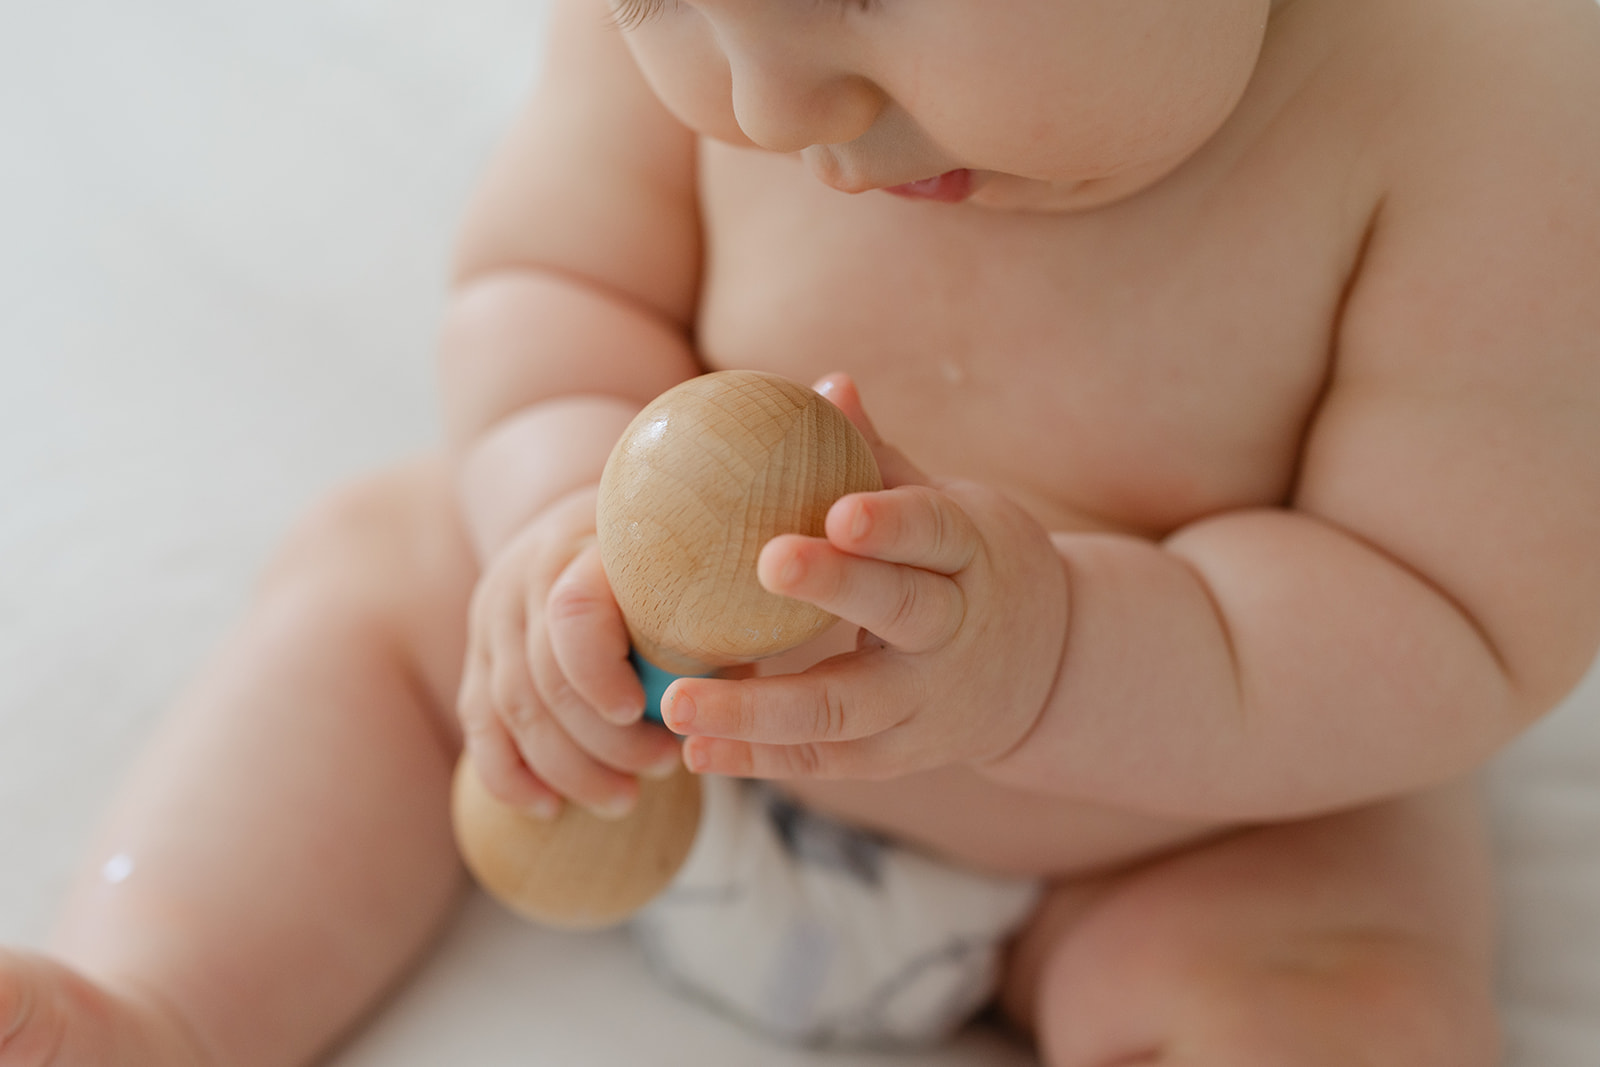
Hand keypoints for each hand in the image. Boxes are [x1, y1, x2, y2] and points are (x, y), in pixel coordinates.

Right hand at [457, 485, 683, 818]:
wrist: (574, 524)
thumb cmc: (657, 558)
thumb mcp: (686, 565)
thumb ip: (707, 622)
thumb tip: (738, 698)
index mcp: (584, 551)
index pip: (572, 614)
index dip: (599, 673)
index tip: (643, 712)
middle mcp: (525, 580)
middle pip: (544, 678)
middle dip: (604, 741)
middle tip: (664, 767)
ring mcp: (494, 621)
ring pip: (512, 710)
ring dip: (568, 768)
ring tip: (624, 800)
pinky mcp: (479, 657)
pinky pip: (479, 724)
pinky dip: (509, 775)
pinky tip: (547, 808)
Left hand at [661, 375, 1069, 782]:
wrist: (1051, 668)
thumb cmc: (974, 563)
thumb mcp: (951, 508)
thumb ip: (883, 460)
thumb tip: (827, 383)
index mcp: (971, 553)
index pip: (936, 531)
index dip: (892, 522)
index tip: (841, 511)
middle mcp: (955, 632)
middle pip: (899, 612)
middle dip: (837, 587)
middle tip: (767, 562)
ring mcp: (928, 702)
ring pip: (847, 709)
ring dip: (758, 710)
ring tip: (679, 701)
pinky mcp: (901, 753)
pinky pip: (827, 761)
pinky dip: (760, 759)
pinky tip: (697, 749)